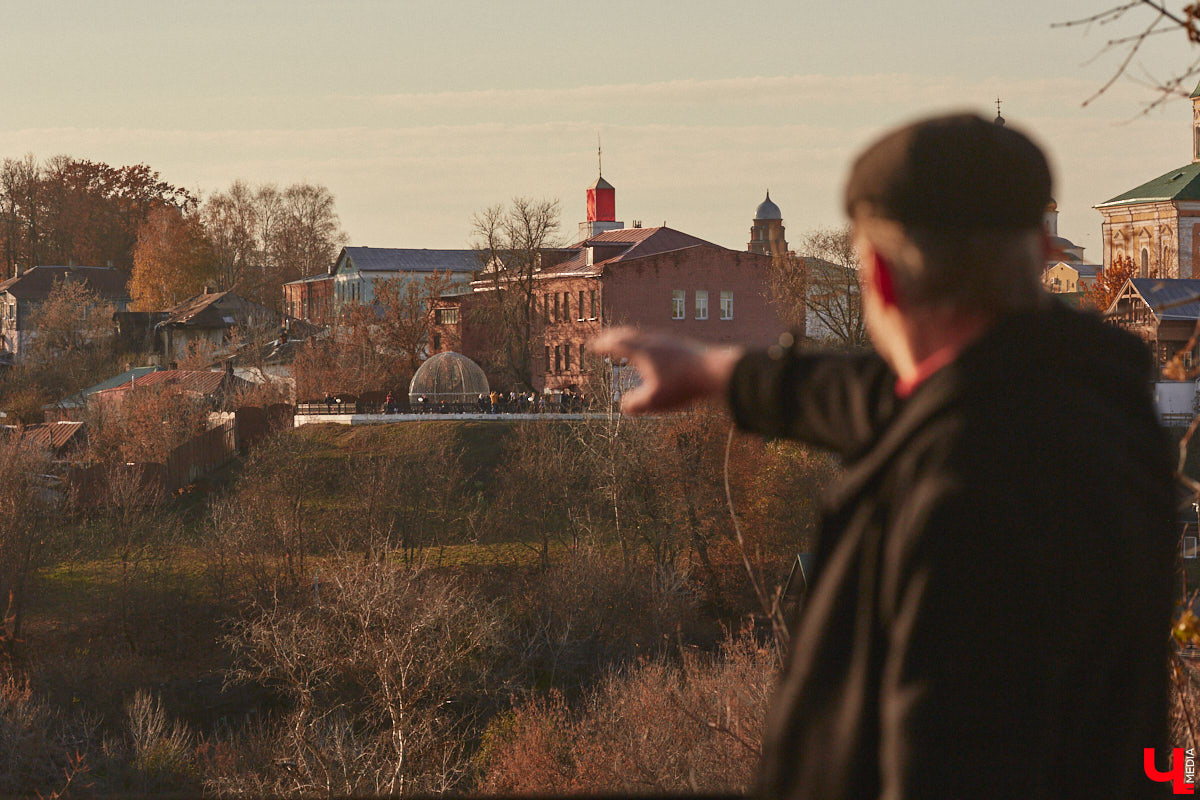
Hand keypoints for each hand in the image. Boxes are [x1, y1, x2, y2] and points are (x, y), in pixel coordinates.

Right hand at [590, 327, 742, 414]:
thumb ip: (635, 404)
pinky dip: (647, 342)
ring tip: (627, 343)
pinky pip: (658, 339)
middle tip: (604, 339)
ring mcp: (670, 341)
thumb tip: (624, 405)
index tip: (592, 346)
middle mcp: (654, 340)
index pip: (616, 344)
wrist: (715, 371)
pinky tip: (655, 350)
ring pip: (644, 334)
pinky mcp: (683, 345)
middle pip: (628, 334)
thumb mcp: (654, 401)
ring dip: (631, 337)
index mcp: (642, 350)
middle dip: (613, 336)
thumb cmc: (683, 386)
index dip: (602, 346)